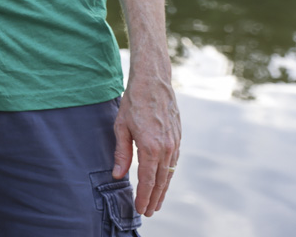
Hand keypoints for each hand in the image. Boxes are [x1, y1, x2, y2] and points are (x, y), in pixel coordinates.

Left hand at [113, 75, 180, 216]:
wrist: (154, 82)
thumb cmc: (133, 102)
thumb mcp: (121, 126)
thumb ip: (121, 153)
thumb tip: (117, 174)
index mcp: (150, 146)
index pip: (147, 179)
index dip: (144, 196)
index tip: (140, 209)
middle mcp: (166, 148)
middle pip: (161, 181)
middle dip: (155, 198)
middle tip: (149, 212)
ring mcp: (175, 143)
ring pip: (170, 173)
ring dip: (163, 189)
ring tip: (157, 202)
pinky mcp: (178, 138)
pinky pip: (174, 161)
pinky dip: (169, 174)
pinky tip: (164, 180)